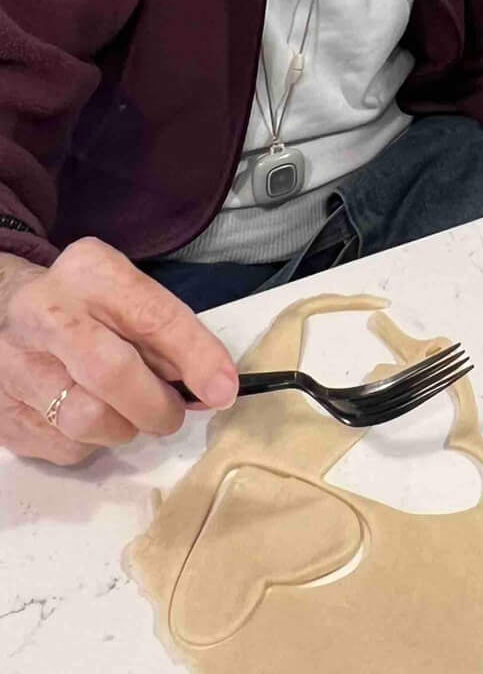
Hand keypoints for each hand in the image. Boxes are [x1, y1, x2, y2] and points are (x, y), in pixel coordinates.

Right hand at [0, 238, 238, 466]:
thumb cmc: (80, 302)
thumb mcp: (122, 291)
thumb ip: (163, 331)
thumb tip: (212, 385)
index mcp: (89, 273)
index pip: (152, 316)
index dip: (195, 357)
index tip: (223, 390)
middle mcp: (45, 314)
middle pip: (112, 373)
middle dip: (156, 405)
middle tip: (172, 414)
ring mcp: (15, 366)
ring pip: (86, 421)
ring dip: (124, 428)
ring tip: (127, 412)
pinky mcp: (3, 412)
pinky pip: (64, 447)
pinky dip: (91, 443)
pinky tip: (89, 416)